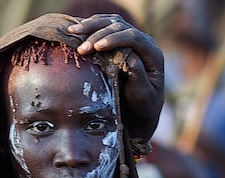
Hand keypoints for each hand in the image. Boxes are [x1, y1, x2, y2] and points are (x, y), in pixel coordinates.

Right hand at [68, 14, 163, 140]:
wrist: (141, 109)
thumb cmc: (142, 105)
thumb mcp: (142, 96)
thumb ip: (139, 76)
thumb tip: (130, 58)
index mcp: (152, 54)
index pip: (134, 38)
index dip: (115, 39)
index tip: (97, 47)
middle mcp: (144, 42)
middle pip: (120, 26)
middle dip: (98, 34)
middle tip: (81, 48)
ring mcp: (131, 39)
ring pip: (111, 22)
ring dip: (91, 25)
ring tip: (72, 32)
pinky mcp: (120, 40)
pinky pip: (105, 25)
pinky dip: (90, 25)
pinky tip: (76, 29)